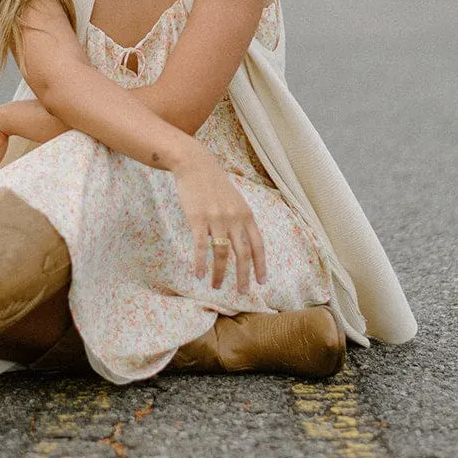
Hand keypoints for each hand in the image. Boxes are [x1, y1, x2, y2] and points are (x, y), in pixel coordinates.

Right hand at [171, 157, 267, 293]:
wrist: (194, 164)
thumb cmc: (213, 183)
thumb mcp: (235, 200)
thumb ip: (240, 219)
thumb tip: (245, 241)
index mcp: (246, 215)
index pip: (258, 245)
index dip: (261, 265)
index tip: (262, 281)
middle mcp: (235, 219)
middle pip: (243, 254)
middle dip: (244, 276)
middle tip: (243, 293)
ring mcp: (216, 220)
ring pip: (222, 254)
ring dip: (220, 274)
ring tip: (216, 287)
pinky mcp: (198, 220)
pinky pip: (201, 247)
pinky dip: (201, 263)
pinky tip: (198, 274)